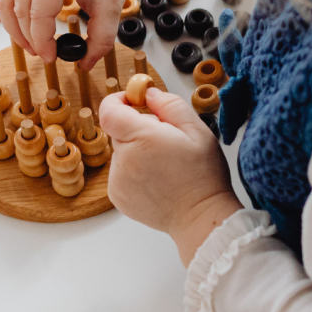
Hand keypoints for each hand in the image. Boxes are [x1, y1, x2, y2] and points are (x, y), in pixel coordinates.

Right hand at [0, 0, 167, 68]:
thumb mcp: (111, 8)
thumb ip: (100, 40)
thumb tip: (83, 63)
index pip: (38, 16)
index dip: (42, 42)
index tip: (51, 57)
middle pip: (18, 10)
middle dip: (28, 38)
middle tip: (42, 53)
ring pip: (4, 0)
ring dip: (12, 26)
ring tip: (29, 42)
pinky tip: (6, 20)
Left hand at [100, 87, 242, 265]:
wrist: (200, 217)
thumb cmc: (203, 176)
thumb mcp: (197, 130)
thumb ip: (170, 105)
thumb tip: (148, 94)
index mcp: (141, 138)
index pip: (108, 110)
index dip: (118, 101)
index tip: (134, 102)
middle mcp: (124, 159)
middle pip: (119, 131)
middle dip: (138, 130)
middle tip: (165, 141)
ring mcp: (117, 180)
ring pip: (121, 153)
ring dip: (136, 152)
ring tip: (164, 166)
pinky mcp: (117, 197)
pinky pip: (121, 173)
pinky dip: (135, 171)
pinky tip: (157, 180)